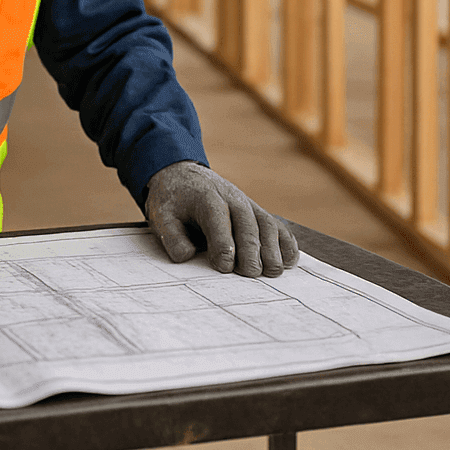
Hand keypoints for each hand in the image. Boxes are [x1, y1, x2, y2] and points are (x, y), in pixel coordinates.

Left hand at [144, 161, 299, 276]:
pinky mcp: (257, 212)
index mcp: (207, 200)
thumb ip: (172, 237)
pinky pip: (277, 226)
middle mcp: (233, 200)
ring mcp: (248, 205)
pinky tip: (288, 261)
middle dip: (251, 250)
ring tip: (273, 271)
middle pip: (247, 225)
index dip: (223, 246)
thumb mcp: (161, 215)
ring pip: (267, 225)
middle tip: (251, 274)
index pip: (218, 222)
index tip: (224, 267)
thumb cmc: (173, 201)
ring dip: (273, 248)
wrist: (183, 175)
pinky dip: (286, 242)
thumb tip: (187, 256)